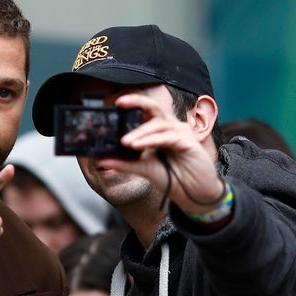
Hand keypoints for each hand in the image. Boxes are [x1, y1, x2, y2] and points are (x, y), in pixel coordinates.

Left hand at [97, 92, 222, 213]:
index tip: (113, 107)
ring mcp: (180, 132)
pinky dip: (151, 140)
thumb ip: (124, 163)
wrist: (194, 194)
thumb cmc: (173, 178)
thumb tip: (101, 160)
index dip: (131, 106)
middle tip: (119, 103)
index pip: (144, 112)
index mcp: (159, 130)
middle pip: (153, 107)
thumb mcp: (144, 169)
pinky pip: (167, 137)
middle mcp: (170, 127)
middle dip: (136, 101)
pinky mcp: (188, 142)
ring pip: (158, 123)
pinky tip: (137, 145)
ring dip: (139, 132)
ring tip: (124, 142)